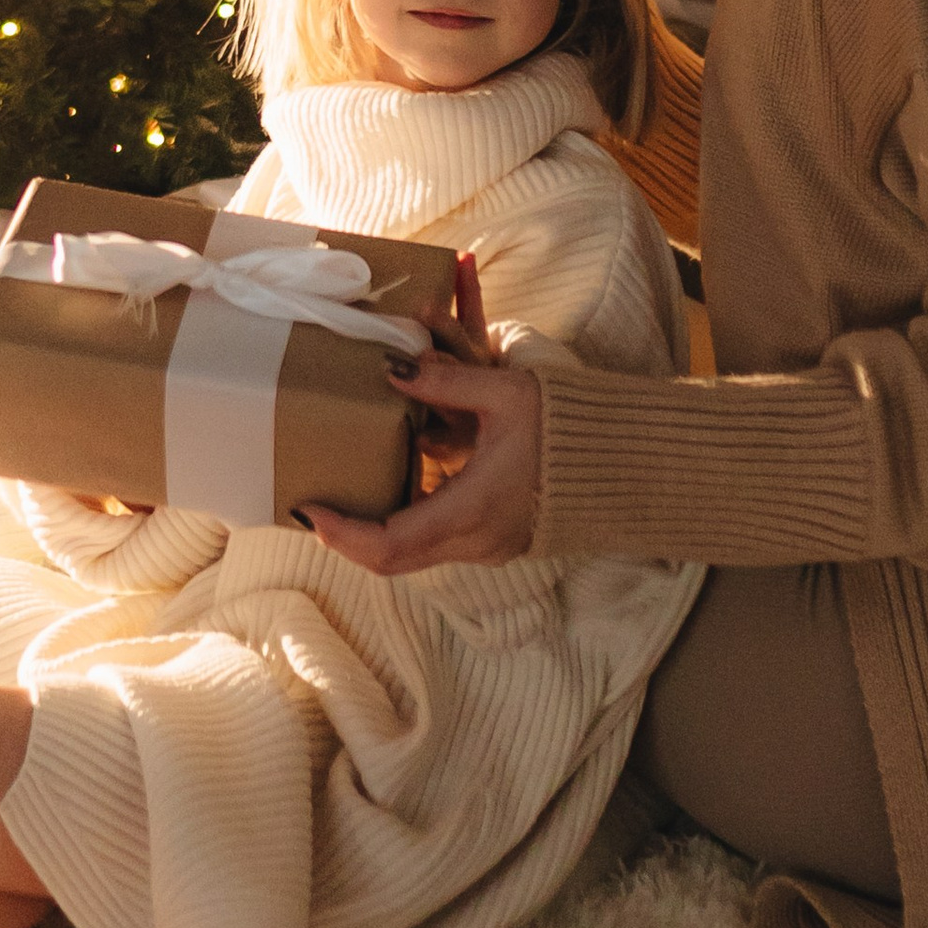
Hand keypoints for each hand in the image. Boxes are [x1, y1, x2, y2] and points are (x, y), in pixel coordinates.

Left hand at [299, 351, 541, 573]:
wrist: (620, 461)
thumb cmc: (564, 427)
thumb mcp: (505, 393)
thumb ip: (445, 382)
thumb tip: (392, 367)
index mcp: (468, 512)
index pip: (385, 546)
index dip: (339, 533)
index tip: (308, 507)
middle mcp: (472, 542)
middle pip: (391, 560)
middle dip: (347, 537)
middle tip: (316, 505)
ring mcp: (485, 548)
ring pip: (412, 554)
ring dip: (376, 530)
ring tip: (346, 494)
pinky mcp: (495, 541)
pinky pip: (437, 541)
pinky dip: (407, 522)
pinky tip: (396, 486)